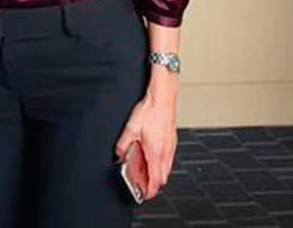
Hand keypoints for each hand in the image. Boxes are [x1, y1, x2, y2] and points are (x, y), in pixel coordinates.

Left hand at [114, 84, 177, 199]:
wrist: (163, 98)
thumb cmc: (150, 111)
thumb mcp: (131, 128)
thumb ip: (123, 144)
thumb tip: (119, 155)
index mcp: (156, 152)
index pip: (155, 180)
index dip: (150, 190)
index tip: (145, 195)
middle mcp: (166, 152)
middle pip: (163, 178)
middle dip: (154, 185)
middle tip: (144, 185)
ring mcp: (171, 147)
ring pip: (167, 169)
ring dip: (158, 174)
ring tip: (147, 174)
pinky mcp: (172, 141)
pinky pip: (169, 159)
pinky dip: (162, 164)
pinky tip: (153, 158)